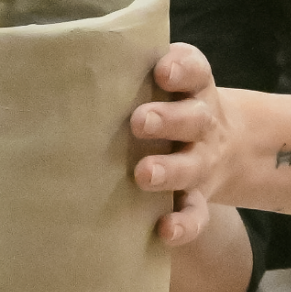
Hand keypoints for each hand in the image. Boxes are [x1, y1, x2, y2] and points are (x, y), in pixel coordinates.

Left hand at [130, 43, 234, 246]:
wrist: (226, 145)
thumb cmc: (170, 103)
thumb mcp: (167, 82)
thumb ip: (131, 69)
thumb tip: (64, 62)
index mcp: (194, 87)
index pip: (195, 70)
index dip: (181, 69)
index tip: (162, 70)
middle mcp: (202, 121)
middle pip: (193, 118)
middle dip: (168, 120)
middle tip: (139, 121)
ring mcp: (202, 161)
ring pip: (192, 165)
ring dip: (170, 170)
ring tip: (143, 175)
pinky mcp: (199, 196)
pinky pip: (198, 212)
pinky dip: (185, 224)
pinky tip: (165, 229)